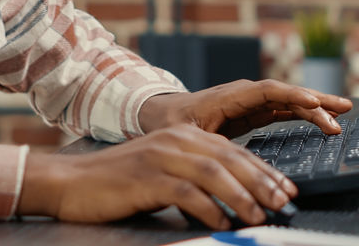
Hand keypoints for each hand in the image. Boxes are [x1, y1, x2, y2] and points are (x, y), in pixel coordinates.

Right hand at [18, 124, 297, 228]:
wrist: (72, 182)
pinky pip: (187, 192)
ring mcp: (161, 156)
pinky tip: (222, 223)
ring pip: (214, 173)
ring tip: (260, 216)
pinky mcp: (147, 177)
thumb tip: (235, 199)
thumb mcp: (162, 172)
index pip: (233, 150)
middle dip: (262, 182)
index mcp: (183, 134)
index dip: (264, 171)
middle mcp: (176, 139)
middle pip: (230, 158)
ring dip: (242, 196)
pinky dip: (209, 209)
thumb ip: (195, 177)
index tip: (286, 190)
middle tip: (283, 203)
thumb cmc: (119, 183)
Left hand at [137, 79, 353, 138]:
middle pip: (286, 93)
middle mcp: (244, 94)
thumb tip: (227, 160)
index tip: (314, 104)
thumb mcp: (185, 134)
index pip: (267, 91)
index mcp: (230, 96)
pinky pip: (284, 110)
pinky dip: (304, 113)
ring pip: (289, 101)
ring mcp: (251, 102)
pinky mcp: (253, 112)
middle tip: (343, 110)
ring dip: (316, 106)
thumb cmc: (171, 121)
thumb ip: (207, 144)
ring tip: (344, 111)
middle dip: (315, 101)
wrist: (160, 113)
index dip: (292, 96)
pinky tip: (322, 118)